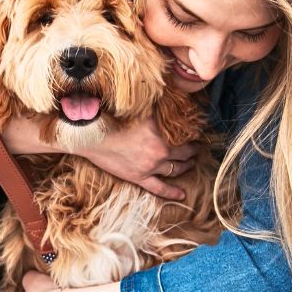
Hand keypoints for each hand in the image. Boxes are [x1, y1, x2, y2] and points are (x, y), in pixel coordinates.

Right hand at [79, 112, 200, 200]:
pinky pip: (159, 188)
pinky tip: (182, 195)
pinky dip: (172, 192)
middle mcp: (159, 155)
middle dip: (192, 153)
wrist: (94, 137)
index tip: (197, 137)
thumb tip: (166, 97)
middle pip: (182, 156)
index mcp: (161, 138)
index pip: (184, 140)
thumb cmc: (115, 120)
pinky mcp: (138, 178)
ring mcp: (149, 169)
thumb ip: (156, 108)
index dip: (192, 139)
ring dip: (185, 168)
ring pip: (174, 171)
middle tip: (197, 151)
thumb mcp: (140, 111)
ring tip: (191, 165)